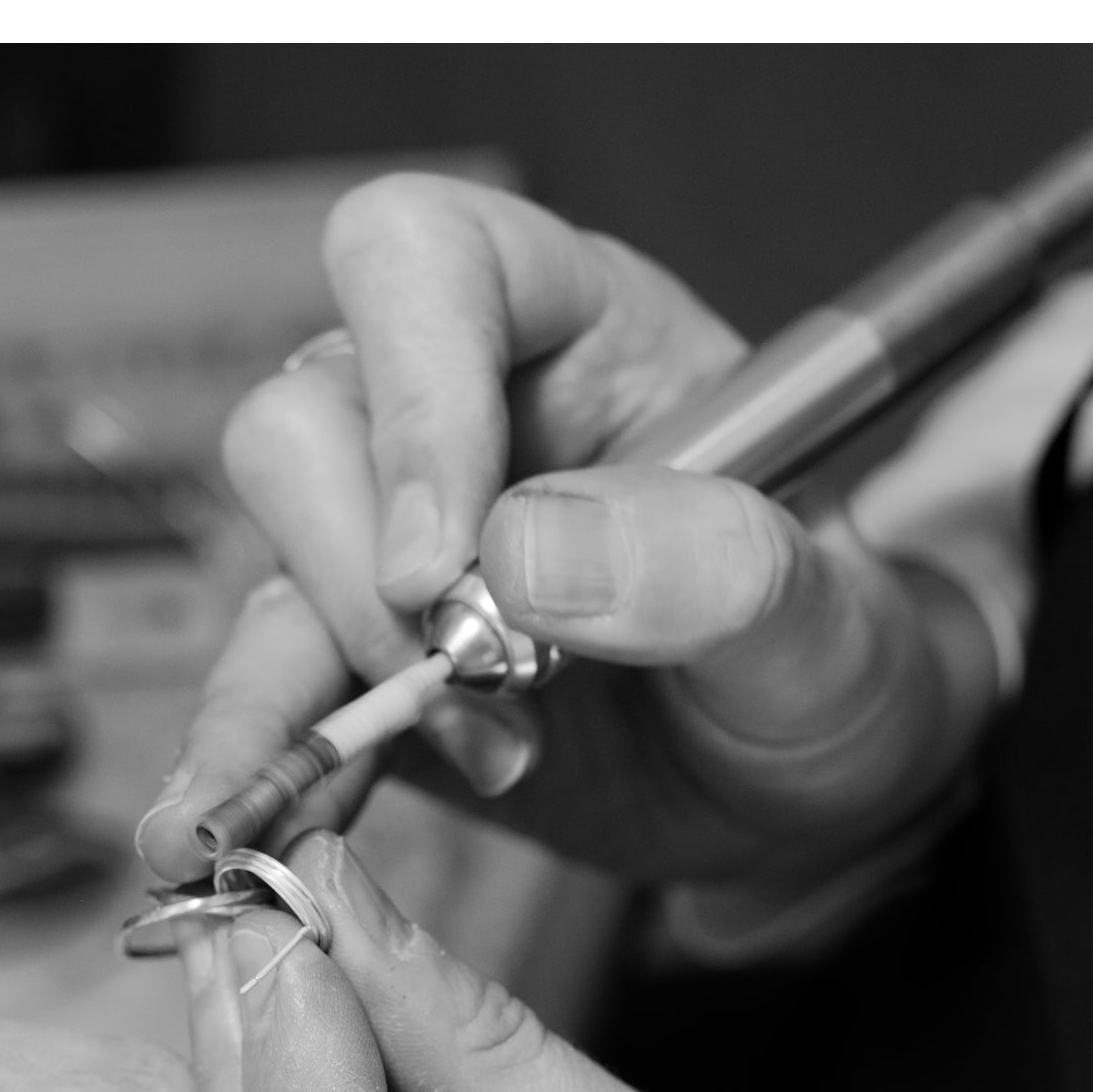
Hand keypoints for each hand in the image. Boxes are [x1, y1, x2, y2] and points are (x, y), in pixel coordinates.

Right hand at [137, 173, 997, 887]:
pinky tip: (260, 830)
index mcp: (579, 327)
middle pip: (306, 423)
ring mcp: (392, 538)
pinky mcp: (360, 664)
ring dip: (310, 693)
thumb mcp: (826, 617)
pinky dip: (258, 765)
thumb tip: (518, 555)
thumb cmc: (834, 658)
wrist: (818, 785)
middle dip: (370, 579)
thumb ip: (715, 566)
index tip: (449, 564)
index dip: (411, 393)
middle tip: (491, 695)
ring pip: (267, 566)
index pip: (425, 261)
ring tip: (423, 782)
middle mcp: (458, 410)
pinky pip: (264, 696)